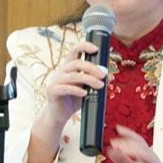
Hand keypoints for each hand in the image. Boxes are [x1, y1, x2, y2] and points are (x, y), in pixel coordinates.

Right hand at [26, 41, 107, 162]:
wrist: (60, 115)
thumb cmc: (74, 100)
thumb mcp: (88, 89)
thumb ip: (96, 82)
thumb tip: (110, 76)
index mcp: (69, 67)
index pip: (75, 51)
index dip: (85, 47)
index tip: (96, 49)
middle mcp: (61, 71)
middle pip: (77, 63)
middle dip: (92, 68)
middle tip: (103, 76)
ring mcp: (55, 80)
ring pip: (73, 76)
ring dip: (89, 80)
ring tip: (100, 86)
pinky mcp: (52, 90)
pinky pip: (66, 88)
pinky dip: (77, 90)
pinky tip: (85, 94)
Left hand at [106, 125, 162, 162]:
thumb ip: (122, 160)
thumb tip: (110, 150)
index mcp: (145, 154)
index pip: (138, 140)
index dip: (128, 133)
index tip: (118, 128)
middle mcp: (151, 158)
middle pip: (141, 146)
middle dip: (127, 142)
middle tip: (115, 143)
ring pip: (147, 156)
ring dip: (135, 151)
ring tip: (123, 151)